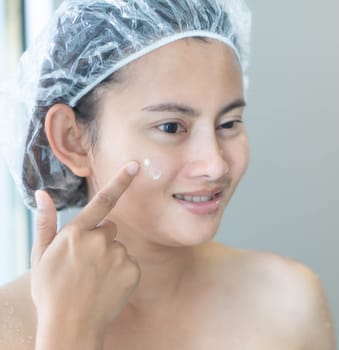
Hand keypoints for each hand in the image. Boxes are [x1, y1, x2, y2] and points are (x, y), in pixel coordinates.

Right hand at [31, 161, 140, 346]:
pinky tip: (107, 287)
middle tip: (85, 265)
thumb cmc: (51, 291)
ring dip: (110, 259)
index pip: (102, 200)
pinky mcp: (132, 270)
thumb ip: (46, 222)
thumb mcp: (41, 256)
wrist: (71, 326)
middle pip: (109, 229)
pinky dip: (121, 273)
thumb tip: (42, 193)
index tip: (135, 166)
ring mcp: (118, 256)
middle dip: (100, 240)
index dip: (120, 181)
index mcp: (76, 233)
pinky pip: (130, 264)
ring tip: (93, 280)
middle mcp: (100, 240)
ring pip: (119, 248)